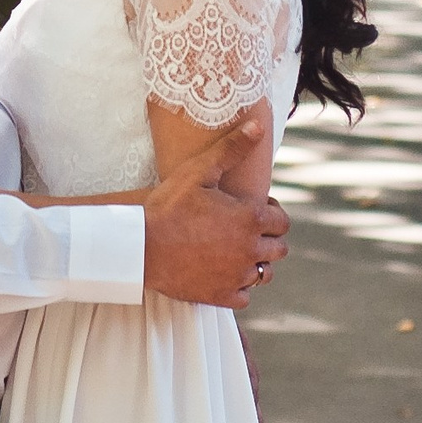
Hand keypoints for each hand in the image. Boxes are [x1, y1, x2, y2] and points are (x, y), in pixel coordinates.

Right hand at [140, 119, 288, 309]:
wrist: (140, 246)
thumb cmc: (168, 205)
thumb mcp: (199, 171)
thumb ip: (232, 149)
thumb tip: (258, 126)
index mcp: (250, 220)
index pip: (282, 221)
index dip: (270, 214)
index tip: (251, 210)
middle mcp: (250, 250)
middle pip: (278, 249)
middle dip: (266, 238)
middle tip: (242, 230)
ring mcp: (236, 276)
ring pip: (264, 274)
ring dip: (255, 262)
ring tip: (234, 251)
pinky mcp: (221, 296)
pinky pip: (244, 296)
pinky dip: (237, 286)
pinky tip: (221, 272)